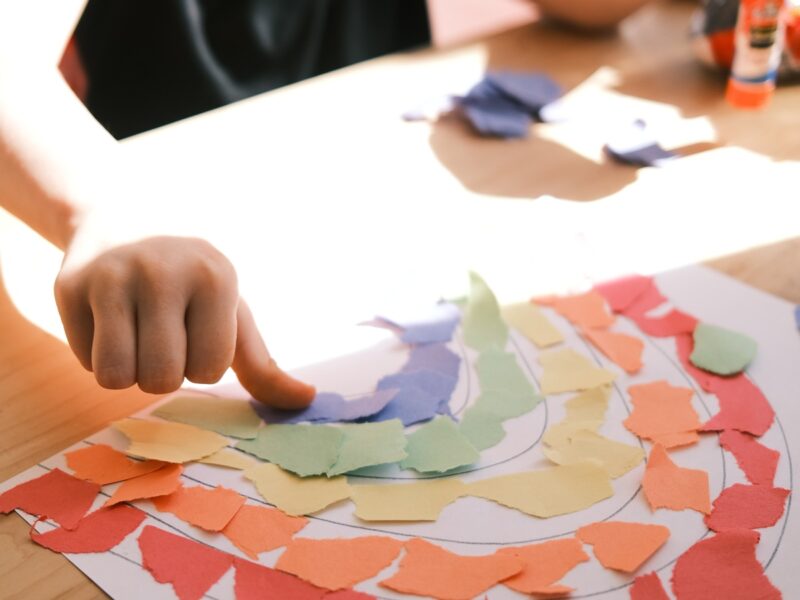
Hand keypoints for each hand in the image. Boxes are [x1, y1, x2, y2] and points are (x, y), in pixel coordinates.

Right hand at [54, 234, 314, 407]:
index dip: (201, 364)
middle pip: (161, 379)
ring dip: (128, 370)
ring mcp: (112, 276)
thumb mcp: (232, 312)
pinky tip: (109, 319)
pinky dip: (98, 355)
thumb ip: (263, 364)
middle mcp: (163, 272)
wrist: (126, 217)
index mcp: (215, 278)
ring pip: (115, 377)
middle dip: (164, 373)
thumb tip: (306, 399)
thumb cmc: (192, 281)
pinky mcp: (70, 285)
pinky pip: (85, 361)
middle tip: (164, 336)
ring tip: (137, 334)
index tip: (197, 331)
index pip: (208, 369)